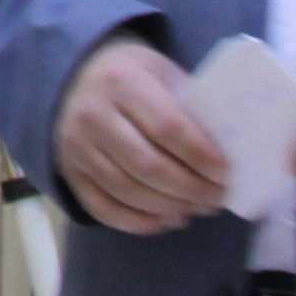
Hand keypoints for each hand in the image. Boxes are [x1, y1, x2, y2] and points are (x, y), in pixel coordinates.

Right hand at [53, 37, 226, 234]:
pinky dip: (137, 222)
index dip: (200, 156)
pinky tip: (166, 221)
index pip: (167, 128)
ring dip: (168, 208)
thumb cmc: (134, 74)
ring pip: (126, 191)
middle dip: (190, 189)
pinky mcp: (68, 170)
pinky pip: (102, 207)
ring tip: (196, 210)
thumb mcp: (163, 72)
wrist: (77, 74)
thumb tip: (226, 152)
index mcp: (123, 83)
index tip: (226, 174)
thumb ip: (189, 107)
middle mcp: (93, 115)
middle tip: (217, 198)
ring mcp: (76, 146)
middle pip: (147, 166)